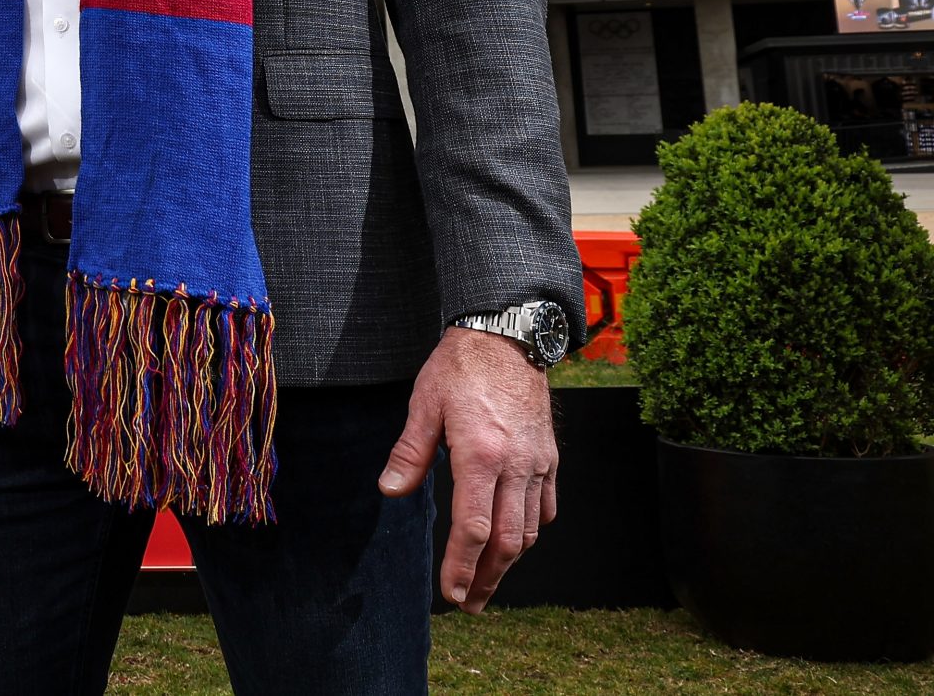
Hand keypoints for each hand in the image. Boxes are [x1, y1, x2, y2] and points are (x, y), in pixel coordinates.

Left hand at [381, 326, 556, 612]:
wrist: (507, 337)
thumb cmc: (460, 367)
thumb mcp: (423, 404)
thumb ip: (410, 453)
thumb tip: (390, 491)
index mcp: (480, 455)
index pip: (473, 528)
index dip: (461, 566)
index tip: (450, 593)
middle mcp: (515, 465)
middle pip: (507, 541)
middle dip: (486, 578)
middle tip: (468, 603)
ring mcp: (537, 463)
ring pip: (530, 530)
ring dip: (509, 563)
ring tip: (486, 582)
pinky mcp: (549, 457)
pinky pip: (545, 506)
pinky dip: (530, 530)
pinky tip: (514, 541)